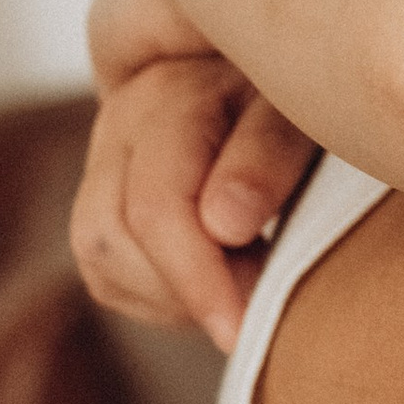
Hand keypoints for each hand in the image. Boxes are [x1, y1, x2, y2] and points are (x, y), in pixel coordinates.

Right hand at [68, 56, 317, 350]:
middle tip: (257, 309)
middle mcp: (122, 122)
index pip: (158, 206)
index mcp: (171, 97)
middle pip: (111, 235)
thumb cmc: (305, 101)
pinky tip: (215, 285)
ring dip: (170, 295)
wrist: (281, 76)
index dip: (199, 278)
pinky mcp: (103, 201)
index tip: (246, 327)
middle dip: (185, 290)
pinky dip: (160, 298)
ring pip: (99, 257)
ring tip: (242, 289)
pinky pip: (107, 273)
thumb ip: (269, 156)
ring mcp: (104, 159)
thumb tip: (222, 224)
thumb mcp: (304, 115)